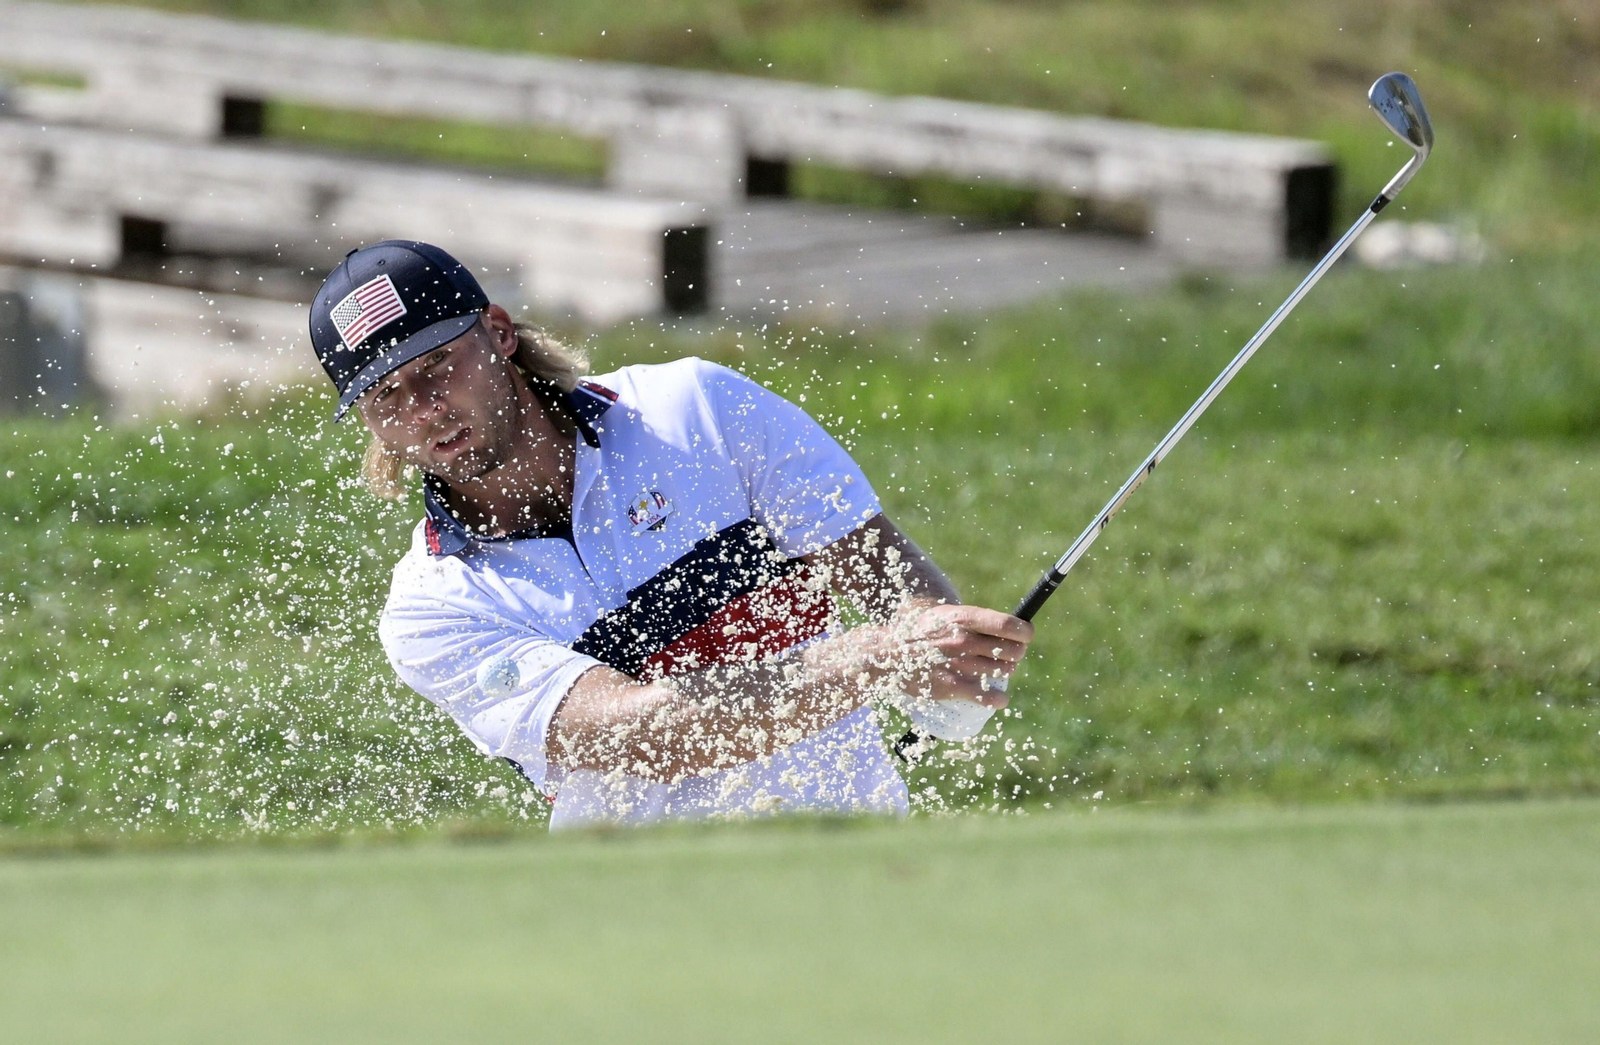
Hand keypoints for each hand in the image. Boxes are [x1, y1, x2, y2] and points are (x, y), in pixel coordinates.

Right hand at [877, 603, 1033, 707]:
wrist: (885, 654)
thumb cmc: (917, 633)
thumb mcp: (943, 615)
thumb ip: (970, 620)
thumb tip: (1004, 627)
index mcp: (962, 618)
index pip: (1008, 625)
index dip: (1025, 632)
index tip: (1026, 636)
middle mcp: (963, 640)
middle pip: (1012, 651)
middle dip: (1015, 654)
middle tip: (1008, 656)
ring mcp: (958, 664)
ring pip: (1003, 672)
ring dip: (1004, 673)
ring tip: (996, 671)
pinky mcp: (951, 686)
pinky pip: (989, 697)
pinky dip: (998, 699)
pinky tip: (999, 698)